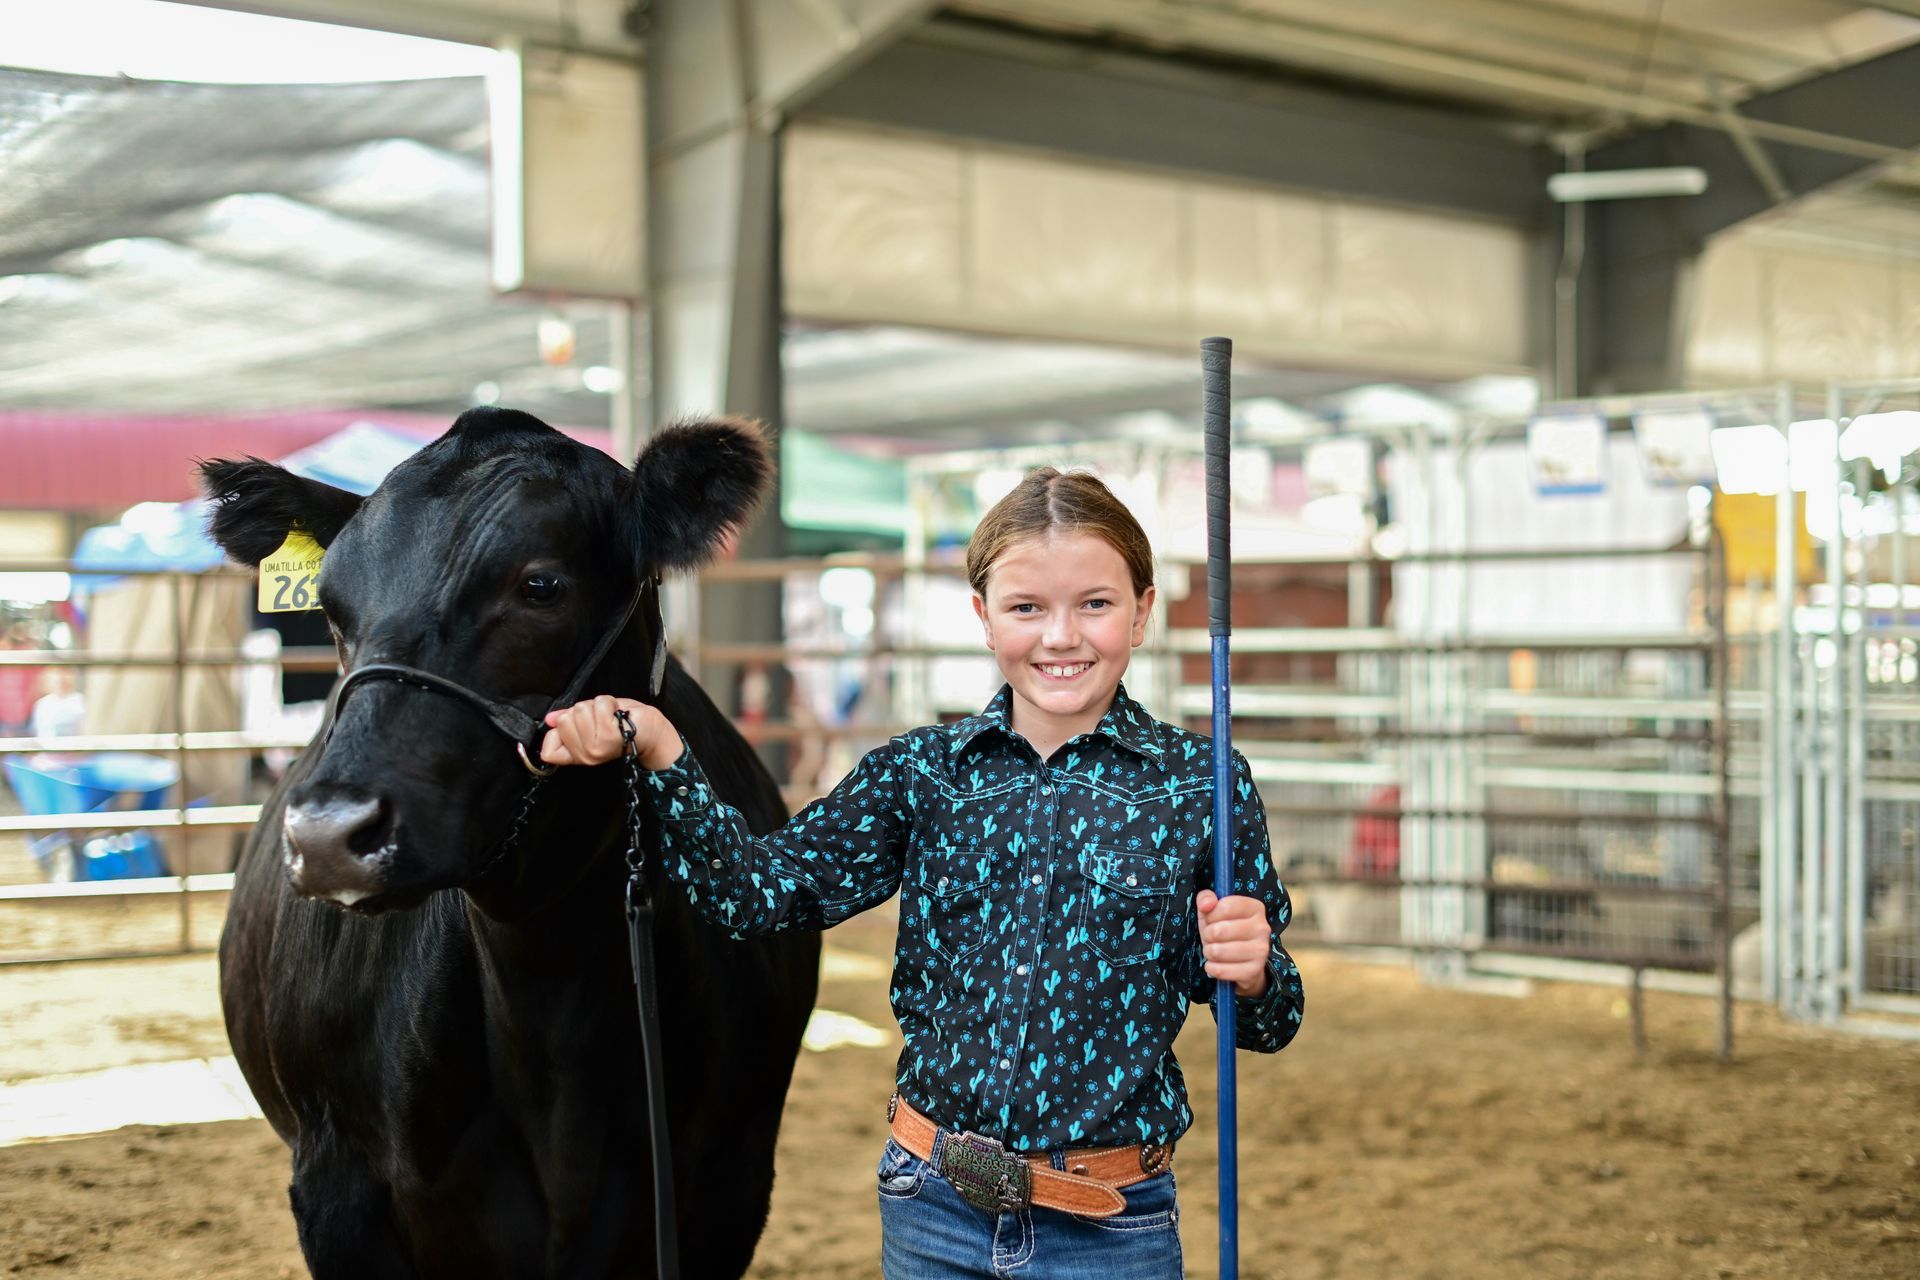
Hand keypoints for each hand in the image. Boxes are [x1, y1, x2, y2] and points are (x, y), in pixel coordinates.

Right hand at [539, 695, 681, 769]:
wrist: (651, 732)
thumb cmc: (623, 726)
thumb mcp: (592, 723)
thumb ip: (570, 720)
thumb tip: (550, 719)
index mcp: (578, 755)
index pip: (548, 751)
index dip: (556, 732)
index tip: (575, 726)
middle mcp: (585, 756)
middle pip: (564, 720)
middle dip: (583, 710)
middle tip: (601, 719)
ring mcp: (596, 747)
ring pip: (580, 710)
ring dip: (597, 705)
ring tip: (610, 716)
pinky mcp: (609, 735)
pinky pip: (598, 705)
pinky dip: (609, 702)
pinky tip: (618, 714)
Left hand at [1197, 890, 1271, 997]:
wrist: (1242, 962)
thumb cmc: (1225, 930)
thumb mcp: (1213, 911)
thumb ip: (1206, 899)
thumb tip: (1205, 905)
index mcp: (1255, 908)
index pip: (1225, 907)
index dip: (1210, 915)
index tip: (1211, 919)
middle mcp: (1262, 928)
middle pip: (1219, 930)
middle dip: (1207, 935)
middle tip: (1211, 938)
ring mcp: (1261, 951)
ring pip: (1218, 951)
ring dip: (1209, 952)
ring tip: (1214, 951)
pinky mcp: (1255, 970)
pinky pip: (1221, 970)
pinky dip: (1211, 968)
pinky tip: (1216, 964)